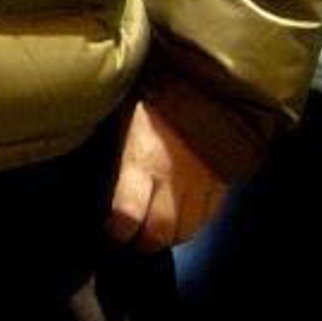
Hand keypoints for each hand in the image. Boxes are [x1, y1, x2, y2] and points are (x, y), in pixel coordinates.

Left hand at [106, 99, 227, 251]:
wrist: (205, 77)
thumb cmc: (153, 90)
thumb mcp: (122, 115)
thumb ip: (116, 150)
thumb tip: (100, 176)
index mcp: (143, 158)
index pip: (128, 214)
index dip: (116, 231)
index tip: (109, 233)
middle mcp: (173, 178)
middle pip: (161, 233)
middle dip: (144, 243)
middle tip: (132, 239)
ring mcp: (201, 183)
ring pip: (187, 231)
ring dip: (170, 237)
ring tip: (156, 230)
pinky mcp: (222, 182)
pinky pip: (208, 217)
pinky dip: (194, 224)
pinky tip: (182, 217)